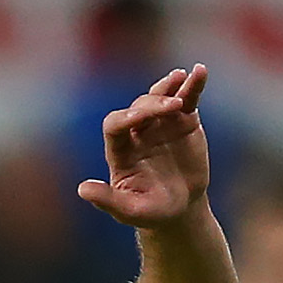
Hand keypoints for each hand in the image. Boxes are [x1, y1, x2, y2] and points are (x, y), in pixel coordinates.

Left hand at [77, 65, 213, 229]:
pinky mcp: (183, 120)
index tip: (142, 117)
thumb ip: (107, 200)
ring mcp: (160, 123)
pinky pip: (186, 98)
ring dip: (170, 87)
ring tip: (183, 78)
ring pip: (160, 96)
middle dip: (154, 105)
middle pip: (139, 107)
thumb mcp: (129, 210)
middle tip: (173, 107)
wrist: (180, 209)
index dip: (127, 117)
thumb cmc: (151, 211)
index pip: (115, 124)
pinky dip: (192, 85)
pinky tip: (199, 72)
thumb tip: (82, 190)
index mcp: (120, 149)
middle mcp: (137, 131)